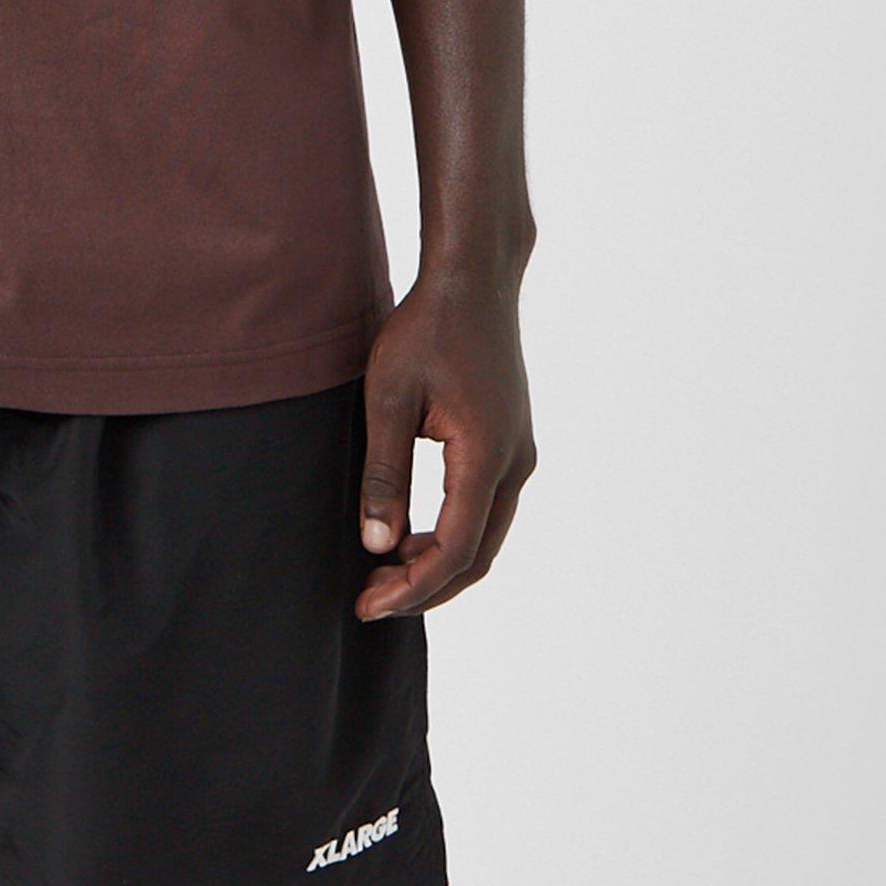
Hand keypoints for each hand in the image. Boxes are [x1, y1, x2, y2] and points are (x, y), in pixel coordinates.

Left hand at [354, 265, 533, 621]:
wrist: (473, 279)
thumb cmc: (426, 329)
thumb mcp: (388, 398)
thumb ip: (383, 474)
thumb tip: (376, 544)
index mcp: (487, 456)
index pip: (454, 549)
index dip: (412, 588)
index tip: (367, 606)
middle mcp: (515, 463)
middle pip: (477, 555)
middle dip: (424, 586)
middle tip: (370, 601)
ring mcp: (518, 454)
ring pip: (484, 535)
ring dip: (438, 562)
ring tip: (381, 571)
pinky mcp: (510, 443)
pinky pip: (485, 509)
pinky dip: (450, 534)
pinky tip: (409, 533)